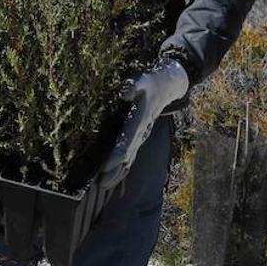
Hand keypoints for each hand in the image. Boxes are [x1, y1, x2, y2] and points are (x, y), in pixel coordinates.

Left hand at [97, 57, 188, 189]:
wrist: (167, 87)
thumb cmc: (151, 83)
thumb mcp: (143, 80)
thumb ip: (134, 86)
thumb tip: (124, 92)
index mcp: (139, 121)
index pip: (126, 143)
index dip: (115, 156)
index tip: (104, 167)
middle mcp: (141, 132)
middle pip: (127, 157)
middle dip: (114, 171)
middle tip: (100, 184)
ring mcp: (141, 136)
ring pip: (129, 160)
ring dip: (118, 173)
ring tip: (103, 185)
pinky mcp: (139, 136)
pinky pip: (131, 156)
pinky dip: (123, 168)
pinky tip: (114, 177)